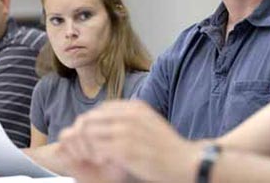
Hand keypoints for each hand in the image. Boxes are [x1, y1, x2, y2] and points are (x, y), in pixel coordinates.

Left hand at [58, 100, 201, 182]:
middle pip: (92, 119)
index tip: (94, 135)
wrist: (184, 160)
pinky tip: (103, 162)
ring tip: (95, 156)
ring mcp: (126, 132)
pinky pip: (98, 150)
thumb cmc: (167, 145)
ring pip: (91, 134)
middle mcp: (129, 115)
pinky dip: (95, 156)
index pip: (101, 109)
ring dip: (88, 146)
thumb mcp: (150, 121)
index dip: (94, 122)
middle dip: (85, 133)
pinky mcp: (124, 149)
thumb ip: (131, 117)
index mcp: (136, 107)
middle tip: (89, 147)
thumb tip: (109, 117)